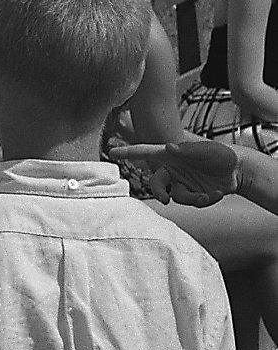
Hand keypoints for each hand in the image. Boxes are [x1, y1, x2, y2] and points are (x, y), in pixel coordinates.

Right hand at [108, 141, 239, 205]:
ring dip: (190, 198)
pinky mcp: (191, 194)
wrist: (239, 171)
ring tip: (207, 195)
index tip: (111, 152)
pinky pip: (189, 202)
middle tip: (165, 199)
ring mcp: (181, 182)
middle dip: (158, 192)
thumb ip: (188, 150)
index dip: (128, 152)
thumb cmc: (222, 154)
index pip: (145, 152)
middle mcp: (172, 170)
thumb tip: (169, 147)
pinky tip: (215, 194)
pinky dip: (202, 201)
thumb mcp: (207, 149)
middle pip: (155, 183)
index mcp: (170, 155)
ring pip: (174, 196)